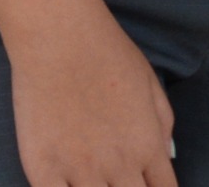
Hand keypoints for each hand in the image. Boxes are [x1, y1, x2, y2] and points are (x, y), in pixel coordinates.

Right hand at [9, 8, 176, 186]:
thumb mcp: (150, 82)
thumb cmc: (107, 51)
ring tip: (91, 180)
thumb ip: (162, 123)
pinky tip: (63, 185)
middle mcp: (119, 166)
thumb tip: (166, 154)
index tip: (143, 184)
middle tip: (115, 180)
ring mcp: (79, 171)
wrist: (59, 36)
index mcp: (148, 147)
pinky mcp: (42, 170)